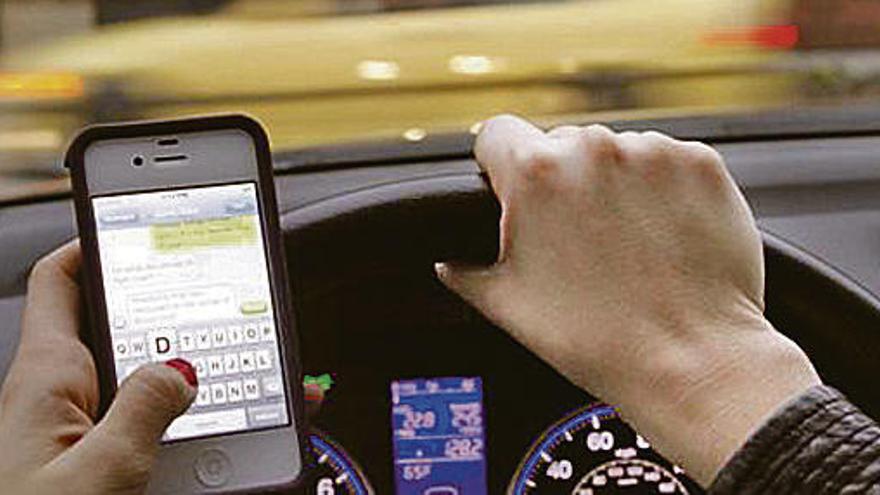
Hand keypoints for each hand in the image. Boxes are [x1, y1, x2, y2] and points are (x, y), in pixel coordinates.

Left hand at [0, 242, 195, 494]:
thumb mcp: (103, 469)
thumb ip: (146, 410)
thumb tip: (183, 369)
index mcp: (45, 377)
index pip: (59, 279)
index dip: (95, 243)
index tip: (142, 227)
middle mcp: (53, 394)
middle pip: (109, 326)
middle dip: (162, 320)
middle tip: (209, 319)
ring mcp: (67, 427)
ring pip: (129, 377)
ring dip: (171, 382)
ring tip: (213, 394)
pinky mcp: (81, 457)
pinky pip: (131, 418)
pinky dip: (166, 420)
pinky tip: (194, 438)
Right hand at [437, 115, 820, 484]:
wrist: (690, 360)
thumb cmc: (597, 338)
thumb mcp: (507, 306)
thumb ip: (465, 270)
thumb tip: (448, 261)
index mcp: (535, 174)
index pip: (497, 134)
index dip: (499, 165)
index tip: (512, 187)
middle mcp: (593, 149)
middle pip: (561, 144)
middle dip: (562, 182)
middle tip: (577, 237)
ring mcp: (653, 152)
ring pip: (616, 153)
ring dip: (615, 184)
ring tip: (626, 244)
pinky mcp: (701, 164)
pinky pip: (667, 163)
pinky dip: (663, 191)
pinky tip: (662, 237)